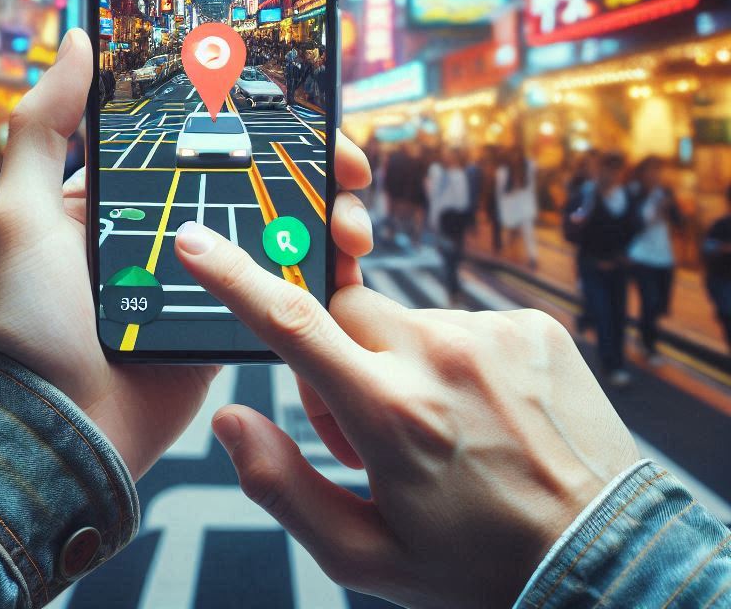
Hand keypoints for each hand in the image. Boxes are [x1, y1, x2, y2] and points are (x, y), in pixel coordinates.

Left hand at [0, 29, 373, 479]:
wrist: (63, 433)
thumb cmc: (31, 322)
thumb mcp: (19, 212)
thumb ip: (44, 126)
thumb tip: (76, 40)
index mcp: (124, 193)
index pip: (198, 135)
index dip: (253, 114)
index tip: (299, 102)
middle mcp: (171, 225)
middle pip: (254, 176)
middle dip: (311, 165)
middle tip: (348, 164)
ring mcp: (206, 273)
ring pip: (281, 226)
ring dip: (328, 215)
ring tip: (353, 222)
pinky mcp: (230, 318)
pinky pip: (282, 284)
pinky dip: (321, 270)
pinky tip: (349, 262)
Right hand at [174, 216, 639, 607]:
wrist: (610, 560)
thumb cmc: (480, 566)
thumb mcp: (368, 554)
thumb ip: (283, 485)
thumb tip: (231, 419)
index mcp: (390, 412)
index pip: (290, 325)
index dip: (235, 278)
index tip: (197, 241)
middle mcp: (439, 356)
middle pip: (345, 313)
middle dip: (341, 354)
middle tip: (373, 421)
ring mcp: (491, 334)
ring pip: (406, 321)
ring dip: (404, 361)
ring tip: (447, 428)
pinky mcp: (532, 325)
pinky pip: (462, 323)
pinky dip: (458, 359)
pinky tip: (490, 413)